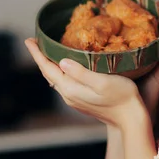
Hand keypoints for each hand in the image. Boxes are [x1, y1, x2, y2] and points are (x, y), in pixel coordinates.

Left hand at [25, 38, 144, 129]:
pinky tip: (64, 65)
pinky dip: (59, 71)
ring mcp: (74, 99)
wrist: (130, 118)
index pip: (48, 68)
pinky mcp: (82, 100)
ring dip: (49, 64)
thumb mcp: (103, 82)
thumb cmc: (121, 96)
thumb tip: (61, 61)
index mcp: (71, 88)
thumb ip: (81, 72)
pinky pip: (64, 82)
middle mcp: (68, 95)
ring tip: (46, 51)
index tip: (29, 40)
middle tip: (34, 41)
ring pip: (56, 79)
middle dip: (41, 57)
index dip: (37, 53)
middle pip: (49, 73)